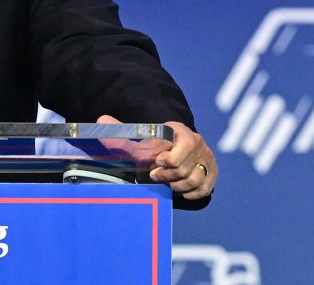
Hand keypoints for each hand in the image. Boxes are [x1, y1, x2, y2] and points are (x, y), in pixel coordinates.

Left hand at [98, 115, 216, 199]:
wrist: (174, 146)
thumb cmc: (153, 142)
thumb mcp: (138, 135)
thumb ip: (121, 130)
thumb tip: (102, 121)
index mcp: (182, 132)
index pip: (185, 145)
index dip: (170, 158)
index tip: (155, 163)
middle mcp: (199, 144)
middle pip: (186, 168)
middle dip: (167, 175)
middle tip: (154, 175)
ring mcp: (207, 160)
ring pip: (195, 180)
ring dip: (177, 185)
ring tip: (165, 183)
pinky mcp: (212, 174)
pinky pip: (204, 189)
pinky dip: (190, 193)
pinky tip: (178, 190)